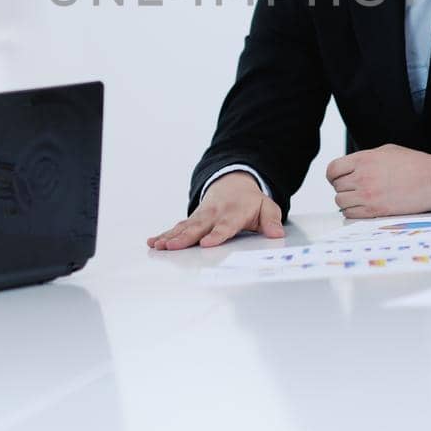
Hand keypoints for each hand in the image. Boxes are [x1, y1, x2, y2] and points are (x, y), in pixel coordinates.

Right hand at [148, 172, 283, 249]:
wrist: (233, 183)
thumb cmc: (250, 202)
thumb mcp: (266, 207)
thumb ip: (271, 220)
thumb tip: (277, 234)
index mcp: (233, 214)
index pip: (224, 226)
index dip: (216, 235)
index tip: (206, 243)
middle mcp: (214, 214)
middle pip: (198, 228)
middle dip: (184, 238)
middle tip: (171, 247)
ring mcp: (201, 216)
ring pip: (184, 228)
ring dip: (170, 237)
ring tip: (157, 246)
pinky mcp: (192, 219)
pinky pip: (177, 227)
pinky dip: (165, 234)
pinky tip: (153, 242)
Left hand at [326, 144, 430, 218]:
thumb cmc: (414, 164)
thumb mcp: (386, 151)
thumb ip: (365, 158)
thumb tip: (351, 167)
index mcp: (364, 159)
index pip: (333, 169)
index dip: (333, 175)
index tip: (337, 178)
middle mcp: (363, 177)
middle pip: (337, 187)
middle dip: (343, 187)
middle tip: (354, 188)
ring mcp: (368, 195)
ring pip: (341, 201)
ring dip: (347, 200)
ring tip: (359, 198)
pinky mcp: (375, 211)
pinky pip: (351, 214)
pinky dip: (353, 212)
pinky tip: (363, 207)